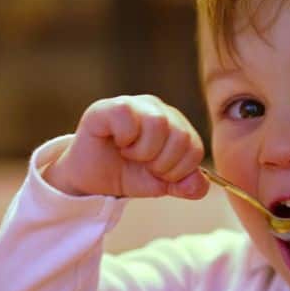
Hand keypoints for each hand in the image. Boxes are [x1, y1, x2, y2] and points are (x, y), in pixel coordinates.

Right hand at [45, 95, 208, 199]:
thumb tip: (198, 185)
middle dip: (161, 164)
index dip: (177, 171)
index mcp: (176, 126)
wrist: (91, 180)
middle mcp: (158, 110)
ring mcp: (135, 105)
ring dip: (143, 151)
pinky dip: (125, 138)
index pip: (195, 148)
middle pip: (181, 136)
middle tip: (142, 165)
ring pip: (158, 123)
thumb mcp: (160, 185)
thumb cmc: (127, 174)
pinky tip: (116, 142)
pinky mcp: (109, 107)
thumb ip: (184, 185)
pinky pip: (129, 115)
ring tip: (129, 154)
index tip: (157, 174)